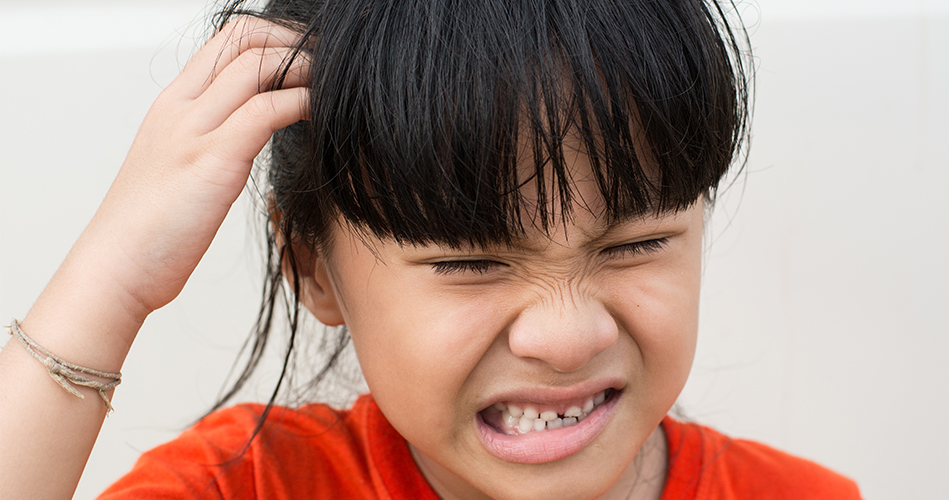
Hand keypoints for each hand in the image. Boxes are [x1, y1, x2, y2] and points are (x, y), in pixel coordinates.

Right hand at [86, 17, 309, 318]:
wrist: (116, 267)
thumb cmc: (150, 230)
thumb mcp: (176, 168)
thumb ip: (208, 141)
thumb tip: (248, 136)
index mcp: (172, 105)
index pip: (226, 40)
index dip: (273, 38)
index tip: (307, 59)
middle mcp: (180, 107)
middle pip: (243, 38)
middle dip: (294, 41)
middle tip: (329, 65)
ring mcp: (194, 130)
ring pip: (257, 65)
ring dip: (306, 68)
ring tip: (334, 87)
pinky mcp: (213, 159)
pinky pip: (266, 110)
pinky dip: (303, 103)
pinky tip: (322, 115)